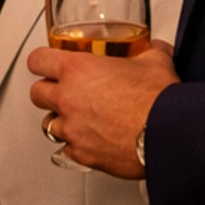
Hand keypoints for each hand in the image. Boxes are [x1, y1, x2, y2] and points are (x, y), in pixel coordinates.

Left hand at [27, 39, 178, 176]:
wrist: (168, 134)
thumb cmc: (158, 99)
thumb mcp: (155, 61)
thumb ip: (149, 51)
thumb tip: (156, 49)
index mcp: (78, 70)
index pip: (38, 60)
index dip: (42, 61)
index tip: (47, 64)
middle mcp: (68, 99)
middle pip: (37, 93)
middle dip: (48, 92)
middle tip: (63, 91)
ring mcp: (72, 129)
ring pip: (48, 125)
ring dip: (60, 120)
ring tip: (78, 119)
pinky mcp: (82, 155)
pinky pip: (67, 150)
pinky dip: (75, 146)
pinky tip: (90, 141)